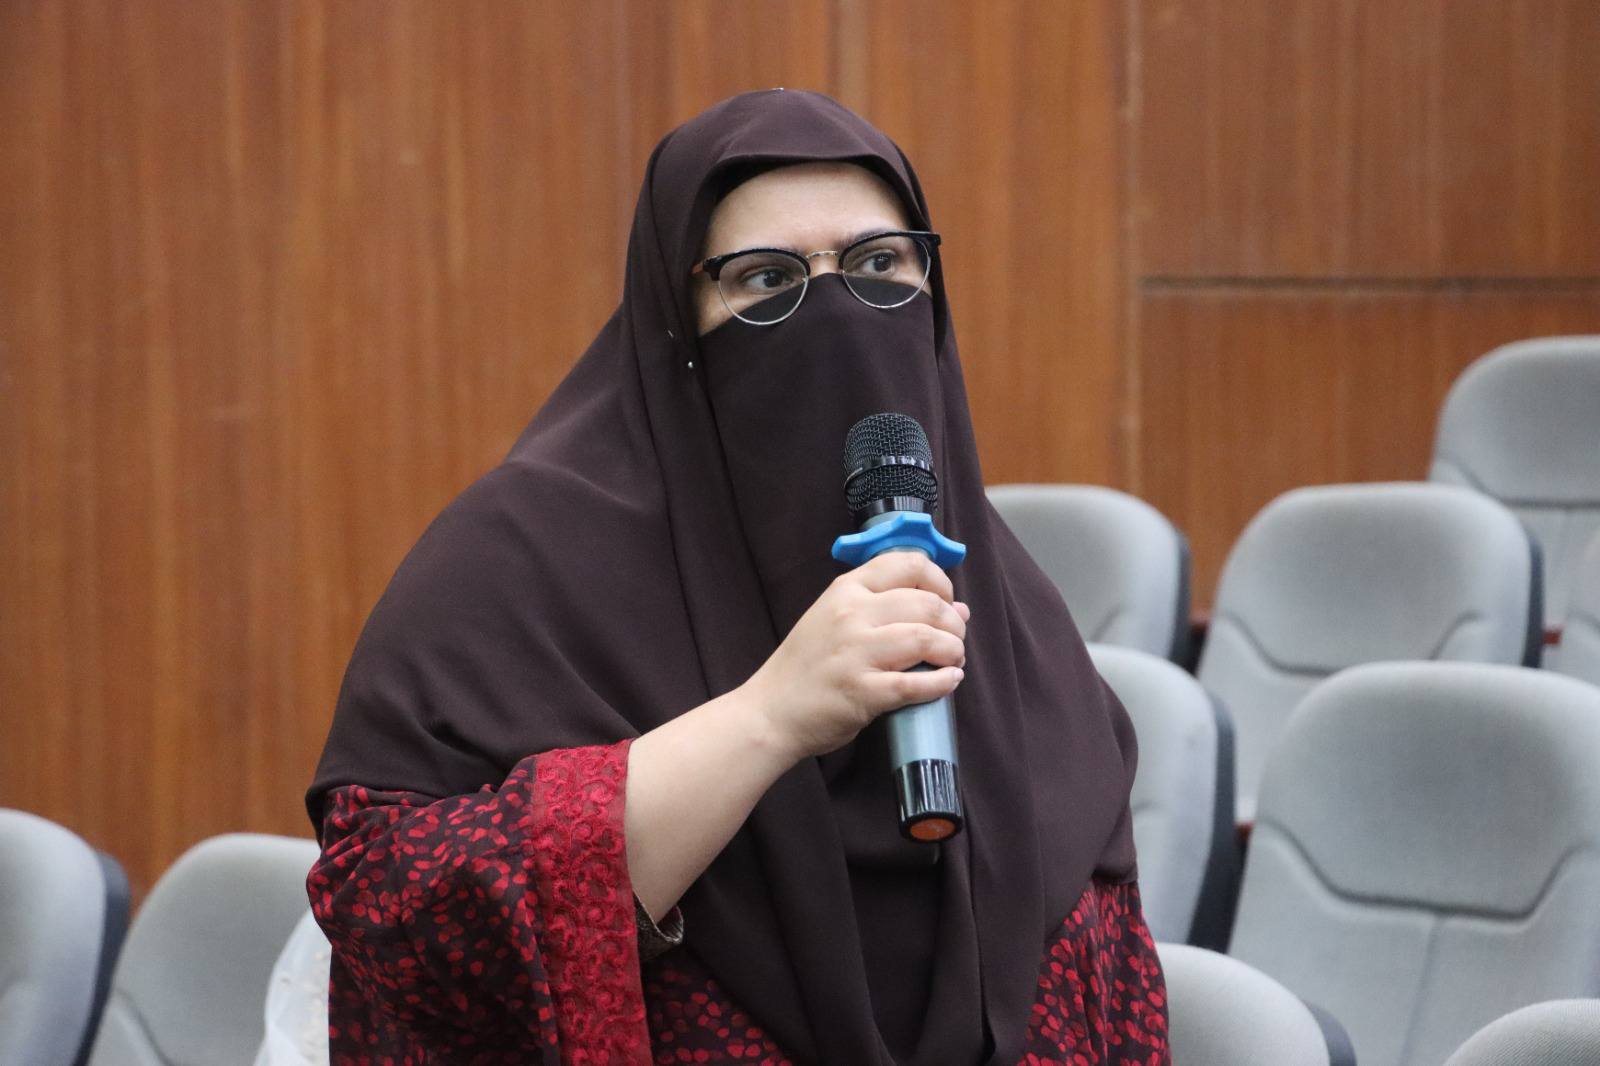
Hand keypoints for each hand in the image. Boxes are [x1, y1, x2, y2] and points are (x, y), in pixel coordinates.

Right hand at [743, 551, 968, 762]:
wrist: (770, 711)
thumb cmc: (806, 665)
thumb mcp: (835, 617)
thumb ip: (886, 607)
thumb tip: (956, 608)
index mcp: (846, 590)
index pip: (908, 564)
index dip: (940, 581)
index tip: (947, 601)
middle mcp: (852, 614)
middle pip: (927, 605)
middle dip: (954, 623)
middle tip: (955, 640)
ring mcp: (857, 653)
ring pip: (927, 639)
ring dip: (953, 651)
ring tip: (953, 661)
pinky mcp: (863, 691)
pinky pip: (916, 683)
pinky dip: (942, 683)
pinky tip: (948, 682)